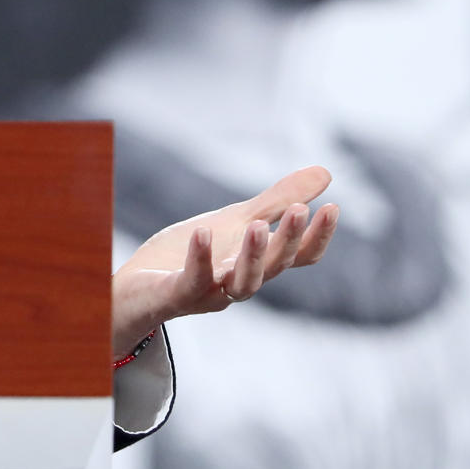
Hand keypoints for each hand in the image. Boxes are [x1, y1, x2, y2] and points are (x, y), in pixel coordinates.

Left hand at [110, 165, 338, 355]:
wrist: (137, 287)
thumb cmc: (191, 254)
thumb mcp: (237, 220)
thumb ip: (277, 201)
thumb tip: (326, 172)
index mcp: (257, 264)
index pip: (298, 257)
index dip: (317, 237)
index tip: (332, 207)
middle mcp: (240, 283)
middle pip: (274, 268)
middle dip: (288, 240)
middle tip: (300, 209)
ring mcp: (210, 293)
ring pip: (242, 284)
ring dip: (253, 257)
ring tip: (257, 226)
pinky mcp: (177, 295)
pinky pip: (193, 281)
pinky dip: (201, 259)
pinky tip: (203, 232)